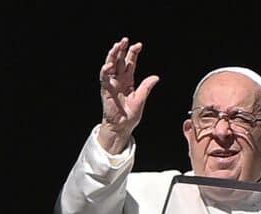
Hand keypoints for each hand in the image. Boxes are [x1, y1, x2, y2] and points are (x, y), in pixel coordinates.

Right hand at [98, 38, 159, 154]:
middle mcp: (119, 80)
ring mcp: (111, 84)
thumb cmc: (130, 115)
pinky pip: (104, 79)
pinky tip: (108, 65)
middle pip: (119, 61)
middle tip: (125, 40)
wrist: (122, 127)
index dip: (133, 53)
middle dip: (121, 50)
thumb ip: (146, 87)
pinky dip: (105, 71)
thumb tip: (155, 77)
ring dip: (112, 56)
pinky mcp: (106, 91)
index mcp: (128, 81)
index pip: (130, 63)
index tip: (139, 45)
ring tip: (116, 46)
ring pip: (110, 66)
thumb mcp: (141, 99)